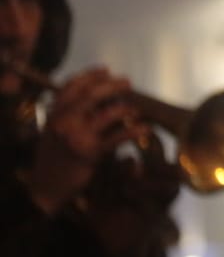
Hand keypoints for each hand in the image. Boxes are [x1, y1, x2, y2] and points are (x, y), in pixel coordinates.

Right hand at [25, 66, 142, 213]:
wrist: (46, 186)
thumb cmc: (54, 157)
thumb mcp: (53, 131)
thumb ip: (68, 114)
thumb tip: (96, 96)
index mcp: (54, 113)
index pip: (71, 86)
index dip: (91, 75)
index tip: (106, 70)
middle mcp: (64, 121)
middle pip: (93, 94)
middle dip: (113, 85)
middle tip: (127, 83)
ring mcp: (77, 136)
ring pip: (108, 113)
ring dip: (126, 108)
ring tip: (134, 109)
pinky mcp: (91, 152)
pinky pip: (118, 137)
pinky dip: (135, 130)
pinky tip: (145, 129)